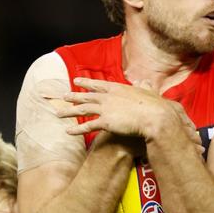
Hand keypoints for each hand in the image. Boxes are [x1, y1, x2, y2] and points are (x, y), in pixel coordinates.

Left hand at [57, 77, 203, 154]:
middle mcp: (107, 97)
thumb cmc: (155, 105)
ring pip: (82, 110)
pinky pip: (87, 126)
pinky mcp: (105, 122)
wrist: (155, 116)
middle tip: (63, 96)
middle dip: (73, 96)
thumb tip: (145, 81)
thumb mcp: (149, 91)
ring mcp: (105, 109)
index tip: (75, 81)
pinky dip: (76, 130)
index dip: (85, 83)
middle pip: (86, 96)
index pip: (97, 84)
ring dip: (69, 112)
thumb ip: (144, 86)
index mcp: (117, 88)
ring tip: (58, 113)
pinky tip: (68, 132)